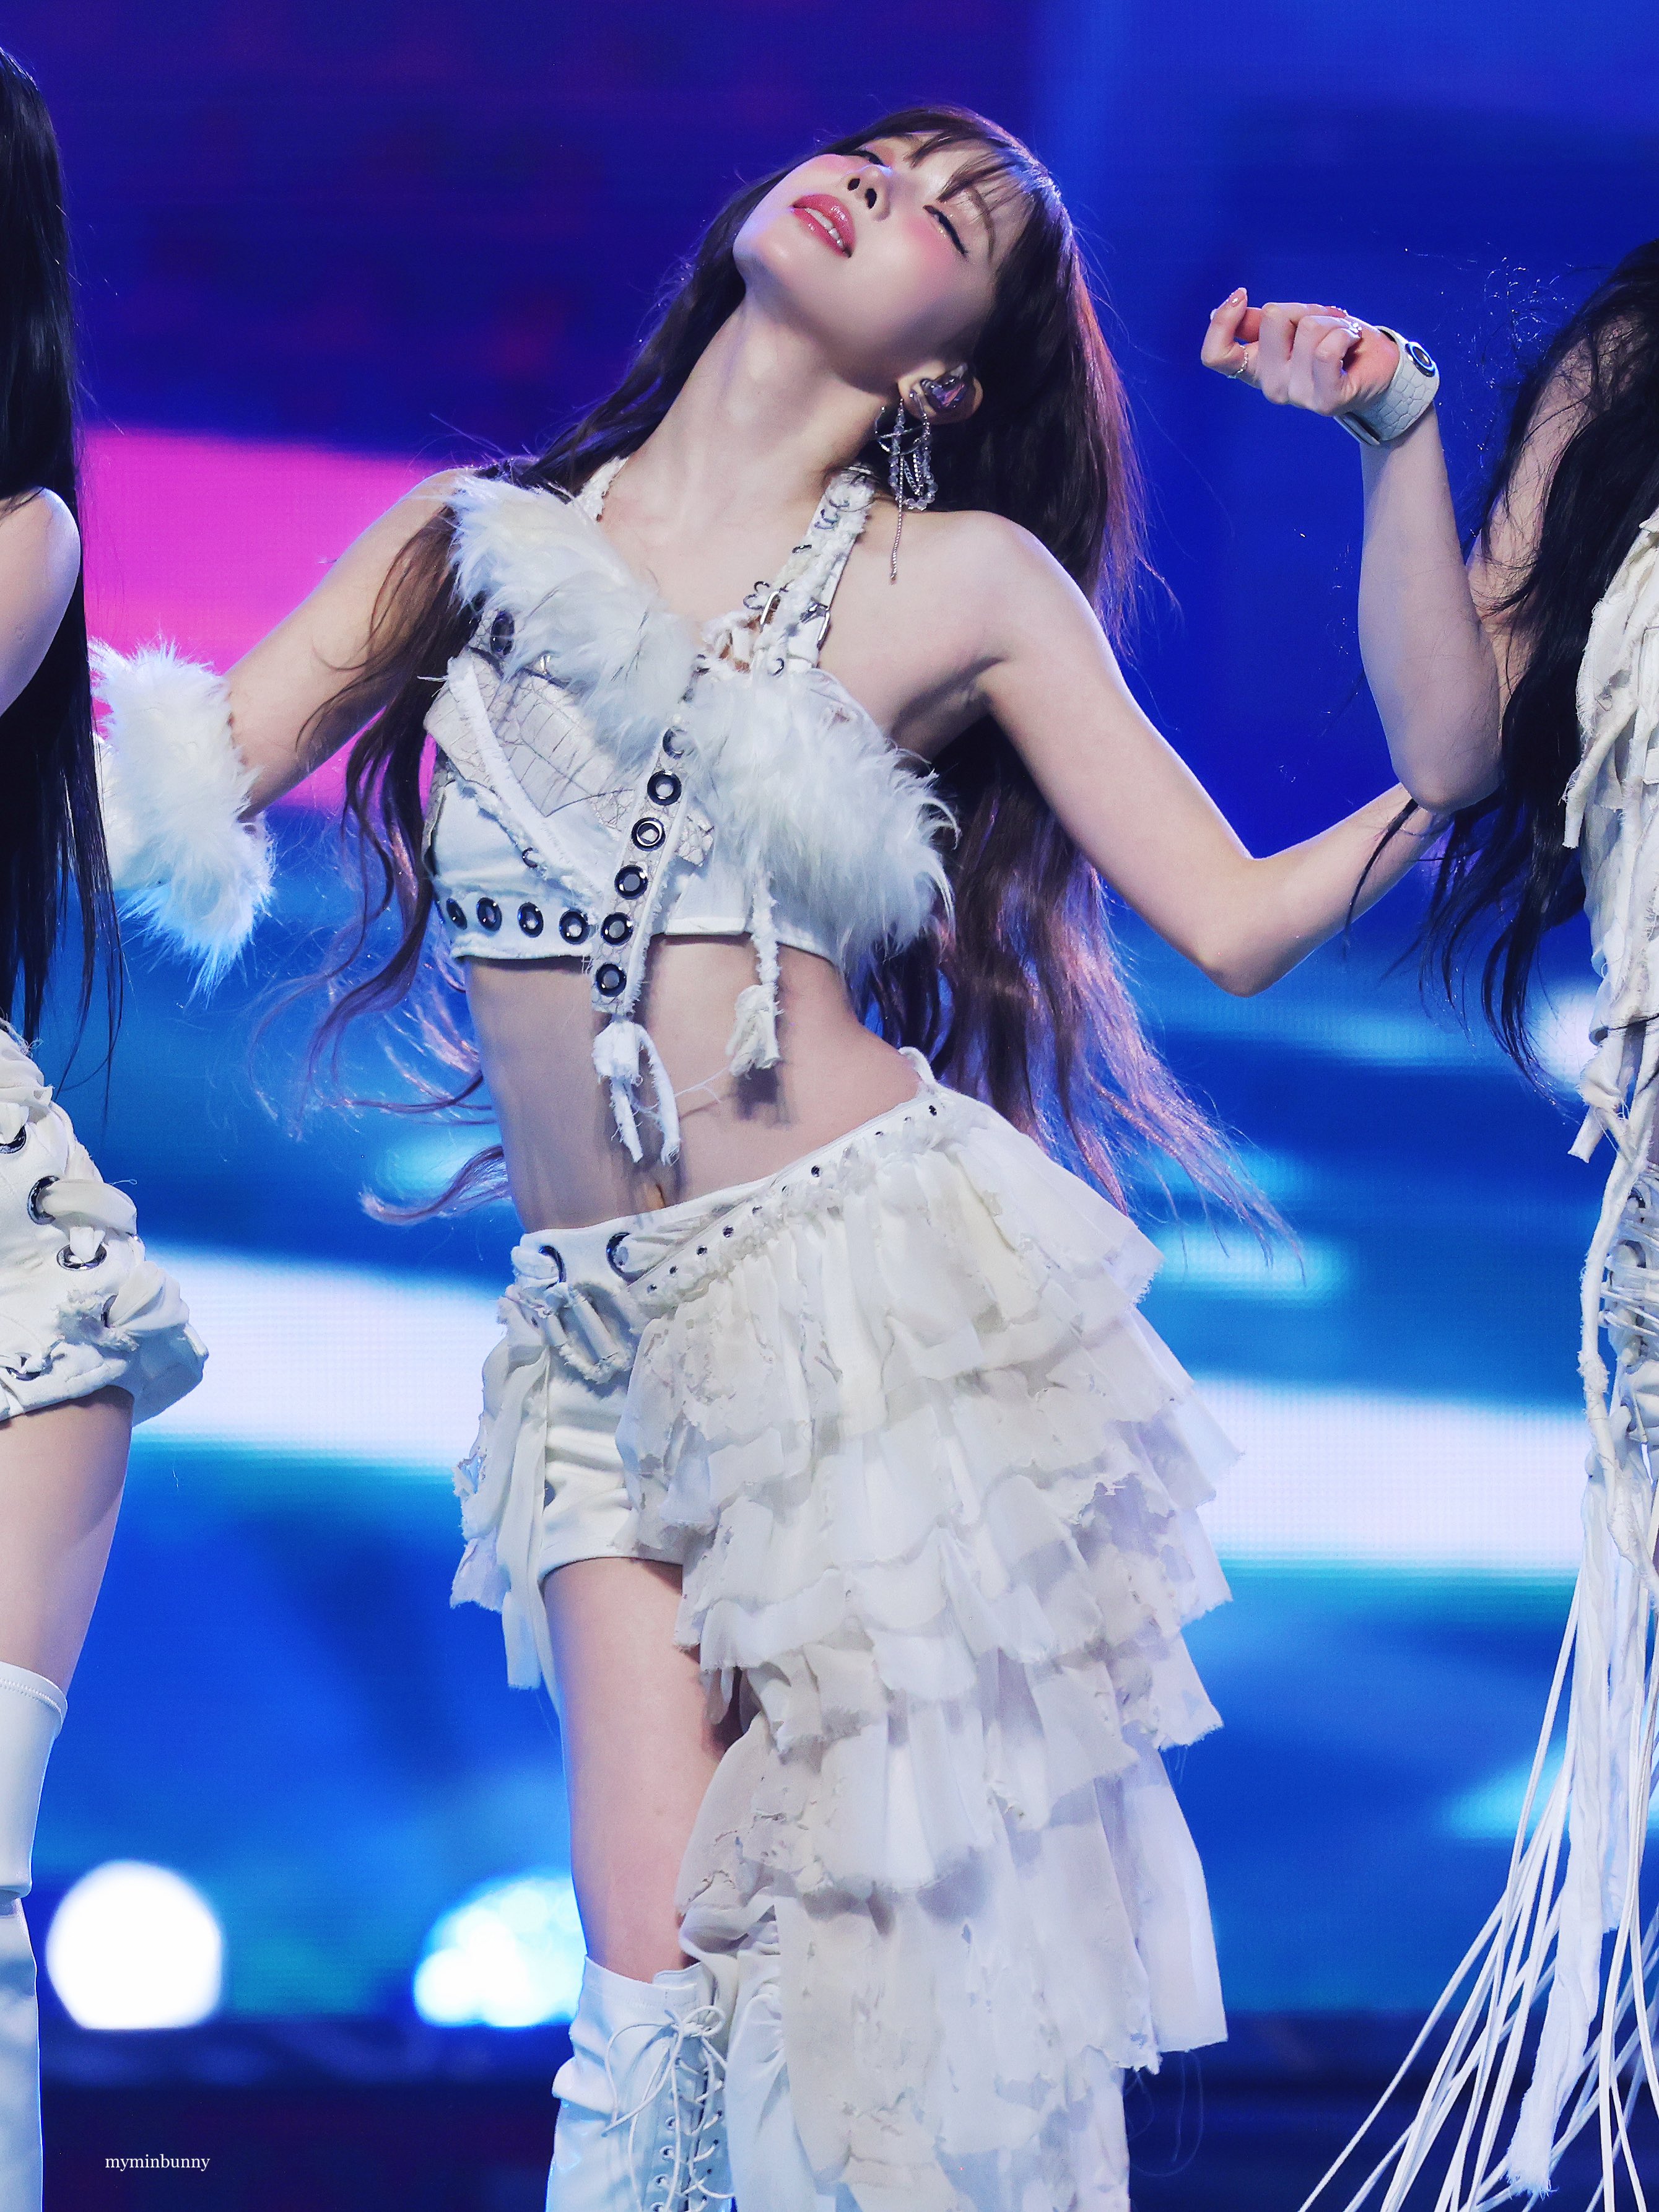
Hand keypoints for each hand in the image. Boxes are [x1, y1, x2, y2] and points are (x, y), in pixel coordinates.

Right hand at [1202, 290, 1401, 420]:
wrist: (1376, 367)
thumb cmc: (1334, 342)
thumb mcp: (1294, 325)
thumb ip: (1260, 322)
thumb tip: (1220, 310)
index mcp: (1256, 368)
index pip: (1216, 355)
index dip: (1223, 321)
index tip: (1242, 295)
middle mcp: (1271, 386)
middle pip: (1272, 318)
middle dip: (1303, 307)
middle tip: (1323, 322)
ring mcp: (1297, 395)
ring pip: (1308, 329)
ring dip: (1333, 319)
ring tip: (1342, 332)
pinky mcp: (1326, 401)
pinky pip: (1328, 350)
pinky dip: (1345, 332)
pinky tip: (1352, 340)